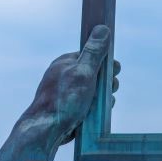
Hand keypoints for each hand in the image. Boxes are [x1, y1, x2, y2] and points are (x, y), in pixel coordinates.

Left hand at [0, 24, 117, 160]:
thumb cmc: (63, 101)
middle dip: (107, 84)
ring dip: (102, 99)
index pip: (93, 56)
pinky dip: (95, 110)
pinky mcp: (69, 108)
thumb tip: (102, 29)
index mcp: (65, 62)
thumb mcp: (83, 72)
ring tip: (100, 106)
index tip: (115, 72)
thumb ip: (94, 52)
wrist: (46, 131)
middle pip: (96, 75)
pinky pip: (88, 105)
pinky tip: (95, 115)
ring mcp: (66, 93)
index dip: (107, 64)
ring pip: (94, 92)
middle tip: (110, 92)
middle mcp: (65, 76)